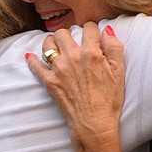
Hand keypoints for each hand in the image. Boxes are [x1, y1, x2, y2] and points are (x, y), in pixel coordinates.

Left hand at [27, 23, 125, 148]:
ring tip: (56, 46)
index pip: (88, 27)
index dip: (91, 29)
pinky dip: (32, 60)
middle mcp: (73, 57)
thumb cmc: (109, 100)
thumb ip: (114, 47)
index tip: (91, 34)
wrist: (94, 124)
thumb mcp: (119, 72)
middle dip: (68, 34)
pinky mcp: (49, 81)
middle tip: (71, 40)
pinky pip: (36, 66)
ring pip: (48, 44)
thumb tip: (106, 29)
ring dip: (51, 43)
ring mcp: (59, 69)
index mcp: (92, 53)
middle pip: (63, 33)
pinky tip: (31, 56)